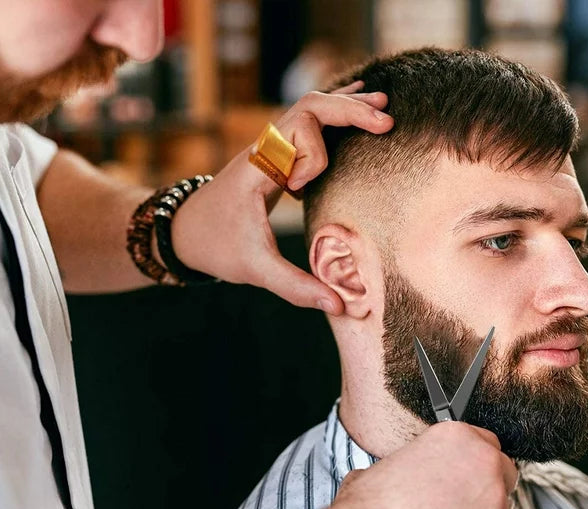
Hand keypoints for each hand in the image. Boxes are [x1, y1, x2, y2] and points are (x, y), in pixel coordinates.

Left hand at [171, 82, 393, 313]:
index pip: (296, 128)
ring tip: (381, 108)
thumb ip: (295, 287)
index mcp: (258, 167)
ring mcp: (270, 149)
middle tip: (386, 121)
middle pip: (310, 108)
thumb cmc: (217, 247)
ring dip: (344, 108)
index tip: (301, 190)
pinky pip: (306, 127)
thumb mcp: (254, 270)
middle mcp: (265, 149)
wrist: (185, 232)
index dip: (313, 155)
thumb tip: (338, 304)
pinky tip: (353, 114)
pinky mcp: (275, 157)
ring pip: (309, 111)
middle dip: (349, 110)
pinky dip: (333, 119)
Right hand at [333, 421, 518, 508]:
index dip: (472, 464)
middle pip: (503, 471)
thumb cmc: (372, 508)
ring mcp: (494, 499)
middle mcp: (481, 460)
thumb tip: (401, 476)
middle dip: (486, 488)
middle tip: (463, 504)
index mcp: (454, 436)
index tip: (464, 476)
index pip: (484, 442)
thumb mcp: (387, 465)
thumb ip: (410, 465)